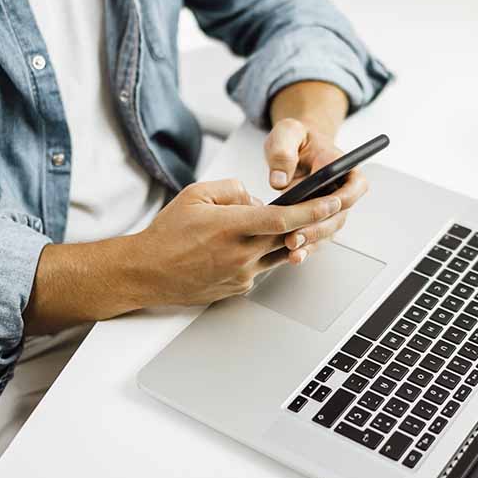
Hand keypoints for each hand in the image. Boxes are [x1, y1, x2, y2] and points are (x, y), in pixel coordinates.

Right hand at [122, 179, 339, 306]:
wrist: (146, 271)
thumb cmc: (167, 234)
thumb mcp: (196, 194)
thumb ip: (232, 189)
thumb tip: (255, 198)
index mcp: (232, 226)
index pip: (283, 218)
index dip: (312, 210)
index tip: (331, 202)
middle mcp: (241, 253)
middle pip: (288, 238)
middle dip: (307, 225)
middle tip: (320, 210)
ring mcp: (242, 274)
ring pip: (277, 255)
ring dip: (283, 242)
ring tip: (268, 229)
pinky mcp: (238, 288)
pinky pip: (260, 269)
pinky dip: (259, 256)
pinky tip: (239, 249)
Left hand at [265, 118, 367, 259]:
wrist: (292, 148)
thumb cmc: (295, 138)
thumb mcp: (287, 133)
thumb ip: (283, 151)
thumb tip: (279, 180)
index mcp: (344, 167)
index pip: (353, 188)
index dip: (341, 200)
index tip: (325, 208)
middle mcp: (341, 191)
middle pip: (339, 216)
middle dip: (319, 229)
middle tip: (297, 237)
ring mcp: (328, 208)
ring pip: (326, 231)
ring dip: (311, 242)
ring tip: (292, 251)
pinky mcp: (314, 220)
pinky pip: (313, 237)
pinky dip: (304, 248)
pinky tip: (290, 256)